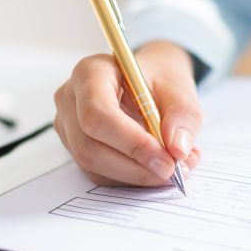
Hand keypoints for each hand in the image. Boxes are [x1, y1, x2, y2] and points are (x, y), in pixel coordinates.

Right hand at [54, 41, 201, 185]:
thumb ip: (182, 115)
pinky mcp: (75, 148)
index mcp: (90, 73)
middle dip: (135, 167)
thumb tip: (177, 149)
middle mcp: (70, 100)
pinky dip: (132, 178)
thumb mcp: (180, 89)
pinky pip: (99, 174)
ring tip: (175, 168)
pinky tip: (157, 168)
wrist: (148, 83)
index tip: (166, 159)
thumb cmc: (159, 80)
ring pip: (93, 165)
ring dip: (137, 175)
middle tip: (174, 171)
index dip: (132, 142)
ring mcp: (68, 126)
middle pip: (90, 146)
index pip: (97, 113)